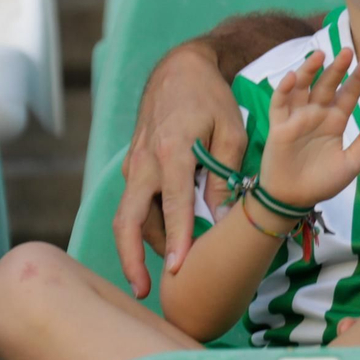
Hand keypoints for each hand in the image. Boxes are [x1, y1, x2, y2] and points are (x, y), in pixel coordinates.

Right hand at [115, 41, 246, 297]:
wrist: (179, 69)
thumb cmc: (212, 99)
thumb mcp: (231, 131)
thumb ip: (224, 175)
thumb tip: (222, 217)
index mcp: (173, 152)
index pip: (173, 206)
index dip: (175, 240)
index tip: (177, 269)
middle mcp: (146, 162)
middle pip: (128, 220)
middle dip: (130, 258)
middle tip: (143, 290)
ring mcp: (135, 164)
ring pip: (130, 215)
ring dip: (142, 243)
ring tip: (162, 270)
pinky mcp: (133, 164)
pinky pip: (134, 201)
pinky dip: (145, 223)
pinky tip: (162, 238)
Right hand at [259, 49, 359, 209]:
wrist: (293, 199)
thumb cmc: (322, 181)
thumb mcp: (349, 165)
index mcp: (336, 121)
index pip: (348, 94)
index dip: (358, 78)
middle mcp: (317, 114)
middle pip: (327, 85)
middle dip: (336, 68)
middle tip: (348, 51)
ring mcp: (297, 118)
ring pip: (302, 88)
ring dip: (309, 71)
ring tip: (319, 55)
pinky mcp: (279, 126)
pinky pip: (279, 104)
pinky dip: (284, 90)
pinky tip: (291, 78)